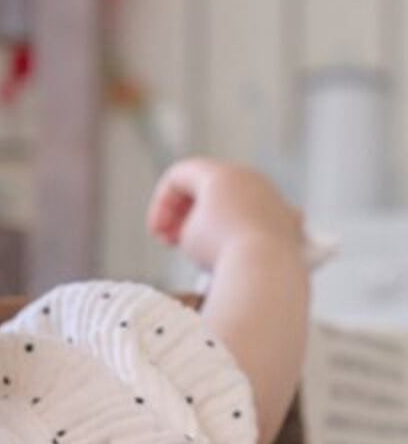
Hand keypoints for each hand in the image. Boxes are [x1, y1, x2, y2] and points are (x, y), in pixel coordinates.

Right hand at [145, 156, 304, 273]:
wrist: (266, 269)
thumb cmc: (223, 250)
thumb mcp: (187, 235)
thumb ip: (187, 223)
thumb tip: (203, 228)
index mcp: (220, 173)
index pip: (179, 175)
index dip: (160, 204)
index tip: (157, 235)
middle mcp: (250, 178)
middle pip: (208, 186)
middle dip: (186, 213)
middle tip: (174, 241)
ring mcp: (272, 197)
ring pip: (234, 203)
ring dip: (213, 223)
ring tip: (203, 252)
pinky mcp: (287, 220)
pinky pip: (257, 222)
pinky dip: (240, 234)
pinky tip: (234, 254)